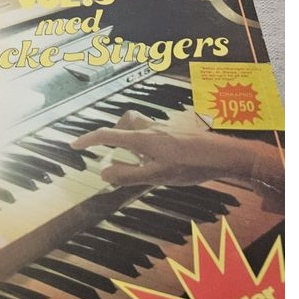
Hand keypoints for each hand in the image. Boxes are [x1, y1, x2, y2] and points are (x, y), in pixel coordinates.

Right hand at [71, 111, 264, 187]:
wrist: (224, 155)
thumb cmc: (191, 166)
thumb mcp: (157, 176)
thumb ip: (128, 175)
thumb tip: (102, 172)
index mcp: (142, 139)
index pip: (108, 135)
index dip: (88, 139)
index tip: (74, 145)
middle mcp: (151, 129)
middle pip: (125, 121)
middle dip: (114, 133)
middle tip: (113, 151)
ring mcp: (165, 128)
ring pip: (140, 125)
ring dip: (132, 137)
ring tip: (137, 159)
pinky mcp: (177, 132)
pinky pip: (154, 132)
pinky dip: (148, 142)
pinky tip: (160, 159)